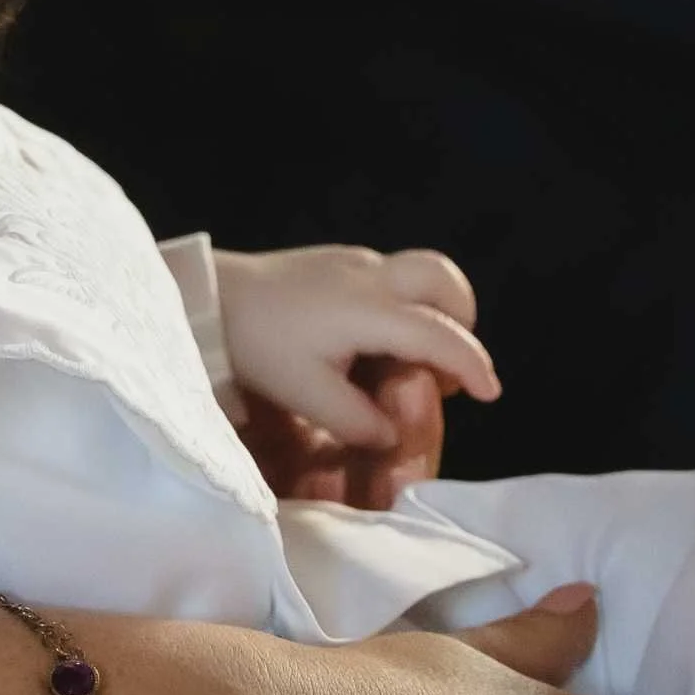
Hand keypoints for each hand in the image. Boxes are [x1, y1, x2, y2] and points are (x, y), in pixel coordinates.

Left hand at [213, 243, 498, 508]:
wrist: (205, 297)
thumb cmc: (253, 344)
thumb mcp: (302, 392)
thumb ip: (355, 417)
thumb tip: (392, 435)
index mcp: (370, 309)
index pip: (440, 335)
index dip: (471, 365)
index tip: (490, 393)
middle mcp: (372, 276)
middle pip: (444, 279)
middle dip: (462, 320)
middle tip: (447, 367)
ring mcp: (354, 261)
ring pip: (421, 271)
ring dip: (435, 309)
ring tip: (412, 357)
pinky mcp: (336, 259)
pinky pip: (393, 274)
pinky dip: (406, 304)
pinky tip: (374, 341)